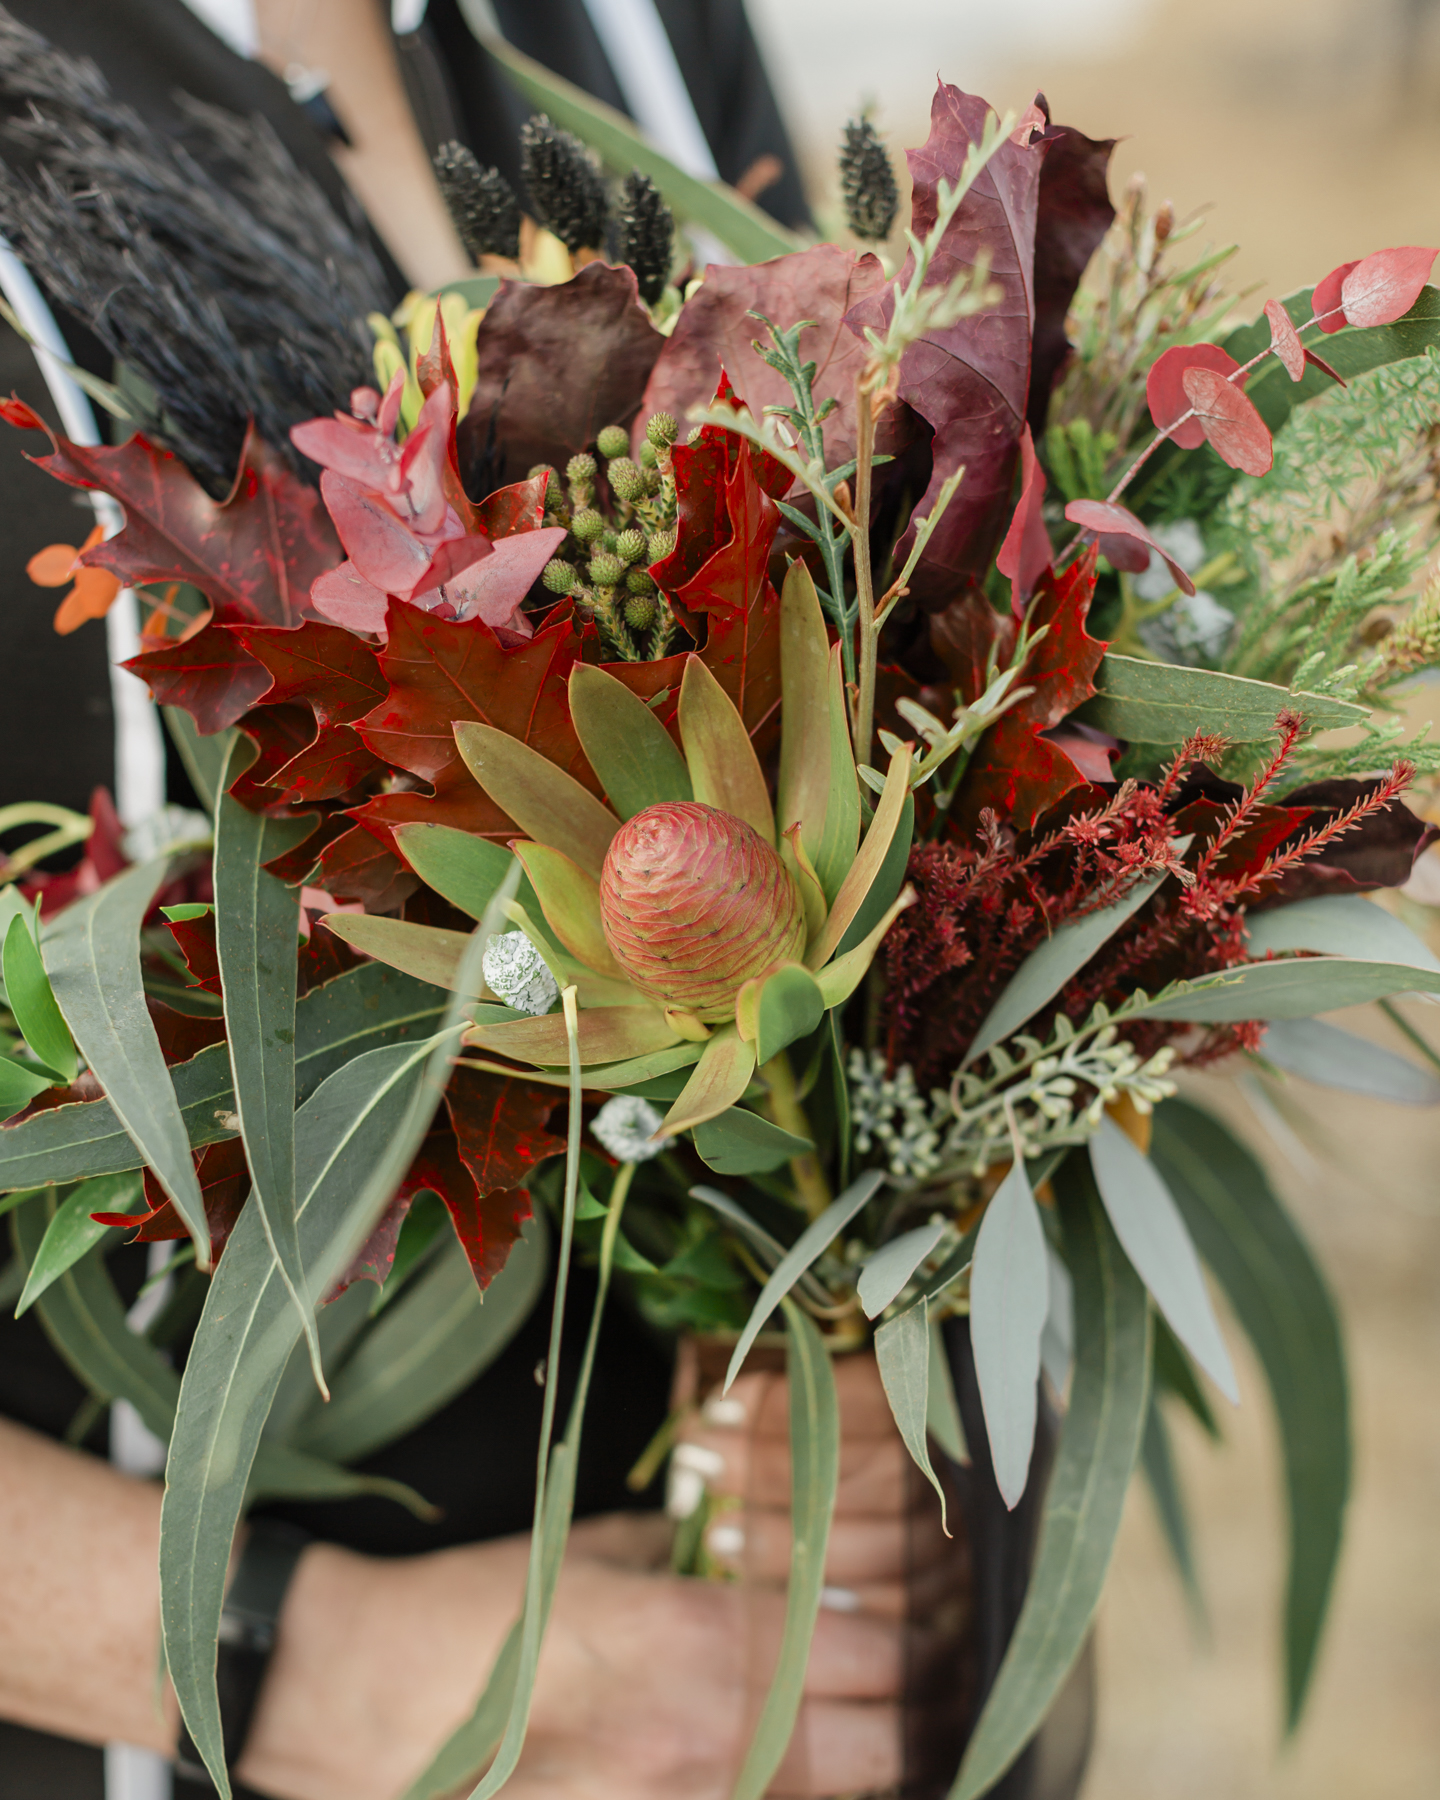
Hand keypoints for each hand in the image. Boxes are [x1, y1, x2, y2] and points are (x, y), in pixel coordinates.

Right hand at [238, 1357, 952, 1799]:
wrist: (355, 1708)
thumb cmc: (471, 1614)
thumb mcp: (591, 1550)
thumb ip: (691, 1558)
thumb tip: (760, 1551)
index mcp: (696, 1645)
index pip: (864, 1641)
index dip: (916, 1626)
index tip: (934, 1603)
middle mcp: (708, 1743)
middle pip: (880, 1741)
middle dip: (922, 1704)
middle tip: (936, 1671)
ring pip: (836, 1796)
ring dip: (877, 1758)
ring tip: (893, 1720)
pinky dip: (800, 1789)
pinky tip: (807, 1763)